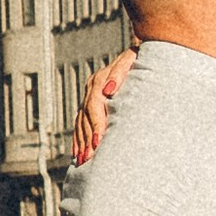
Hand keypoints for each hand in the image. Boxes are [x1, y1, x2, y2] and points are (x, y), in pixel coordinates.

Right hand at [72, 47, 137, 166]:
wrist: (137, 54)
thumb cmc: (138, 60)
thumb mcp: (130, 61)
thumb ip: (120, 73)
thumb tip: (109, 89)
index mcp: (99, 81)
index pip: (93, 107)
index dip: (95, 125)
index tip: (98, 141)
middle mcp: (91, 89)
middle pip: (84, 118)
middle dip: (86, 139)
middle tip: (89, 158)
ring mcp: (89, 96)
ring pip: (80, 122)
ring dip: (81, 142)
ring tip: (83, 160)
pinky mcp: (91, 103)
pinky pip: (80, 123)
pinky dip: (78, 139)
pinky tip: (78, 152)